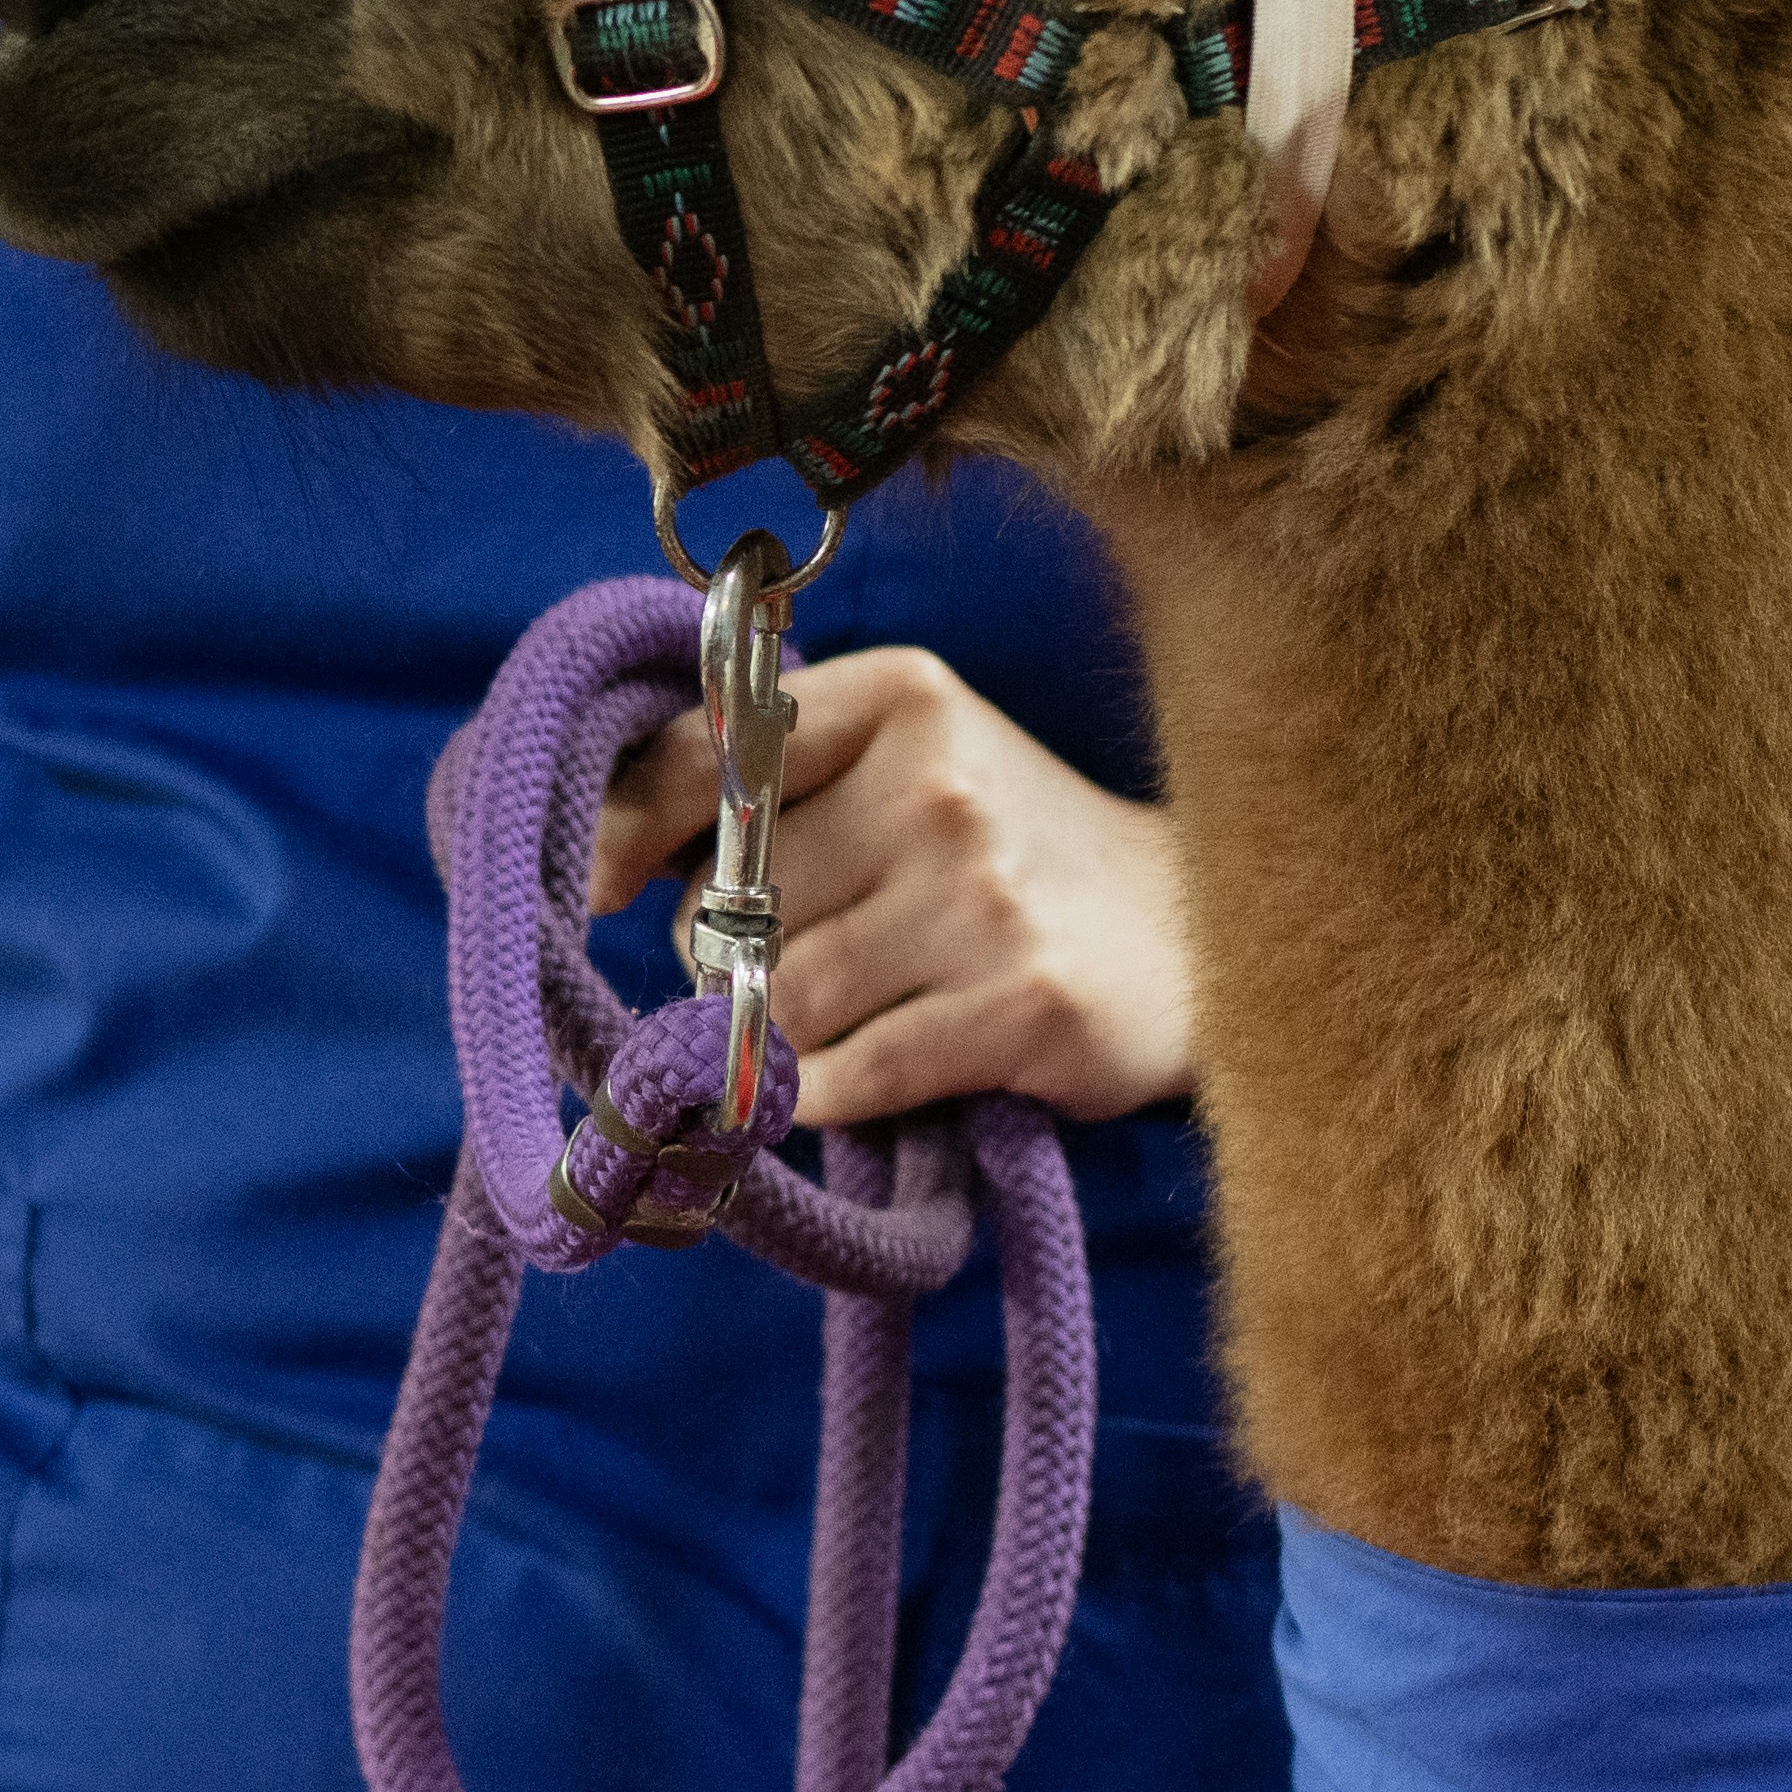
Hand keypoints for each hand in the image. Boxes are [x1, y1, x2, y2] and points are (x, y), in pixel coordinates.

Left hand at [589, 642, 1198, 1124]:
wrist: (1196, 934)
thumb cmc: (1015, 855)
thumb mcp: (911, 769)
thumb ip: (777, 788)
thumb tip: (603, 856)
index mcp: (904, 699)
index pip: (706, 760)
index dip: (623, 833)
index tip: (595, 887)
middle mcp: (941, 783)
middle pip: (737, 905)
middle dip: (737, 957)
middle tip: (803, 966)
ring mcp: (984, 895)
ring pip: (785, 997)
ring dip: (790, 1033)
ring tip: (857, 1016)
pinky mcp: (1021, 1003)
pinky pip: (851, 1073)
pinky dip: (830, 1092)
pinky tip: (867, 1075)